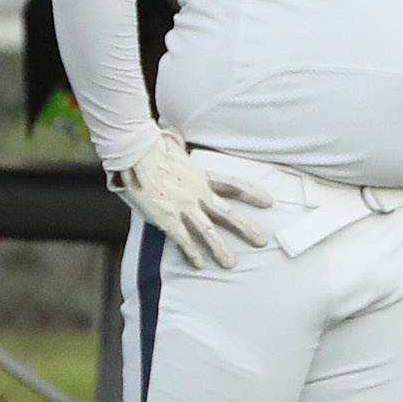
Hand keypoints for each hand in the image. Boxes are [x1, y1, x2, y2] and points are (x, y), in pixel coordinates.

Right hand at [115, 131, 271, 269]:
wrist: (133, 153)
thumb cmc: (150, 147)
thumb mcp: (174, 146)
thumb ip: (180, 147)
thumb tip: (176, 137)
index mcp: (201, 175)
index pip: (234, 185)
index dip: (253, 193)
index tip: (269, 201)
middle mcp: (197, 193)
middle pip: (228, 213)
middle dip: (246, 228)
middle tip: (262, 241)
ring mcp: (183, 206)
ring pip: (208, 232)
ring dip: (220, 249)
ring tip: (230, 263)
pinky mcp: (167, 218)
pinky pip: (182, 239)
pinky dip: (191, 252)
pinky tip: (198, 264)